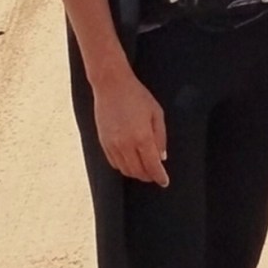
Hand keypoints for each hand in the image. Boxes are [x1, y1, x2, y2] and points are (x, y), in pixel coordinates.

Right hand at [93, 64, 168, 185]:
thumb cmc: (136, 95)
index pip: (152, 166)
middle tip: (155, 175)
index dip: (159, 177)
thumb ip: (161, 136)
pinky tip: (130, 161)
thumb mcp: (156, 113)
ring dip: (136, 173)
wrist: (111, 85)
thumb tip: (161, 157)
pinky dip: (123, 167)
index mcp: (142, 137)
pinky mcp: (103, 142)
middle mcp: (126, 144)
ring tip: (144, 169)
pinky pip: (113, 163)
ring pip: (125, 170)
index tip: (164, 182)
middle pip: (138, 172)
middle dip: (148, 176)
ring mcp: (112, 144)